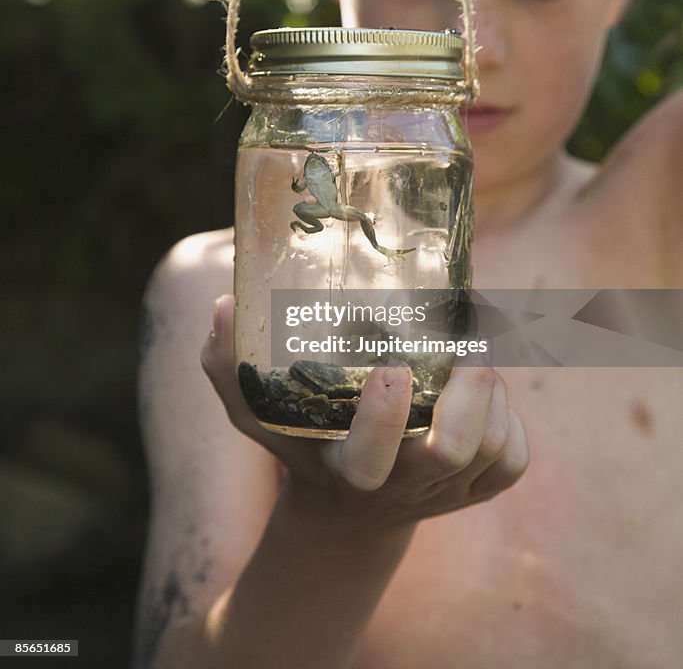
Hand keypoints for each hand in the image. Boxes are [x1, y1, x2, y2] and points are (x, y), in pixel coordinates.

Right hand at [202, 296, 528, 528]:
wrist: (348, 512)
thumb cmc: (300, 443)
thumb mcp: (255, 412)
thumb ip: (227, 365)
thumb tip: (225, 305)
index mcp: (344, 470)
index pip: (368, 461)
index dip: (385, 417)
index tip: (390, 365)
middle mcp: (400, 489)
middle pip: (454, 452)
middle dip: (469, 392)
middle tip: (464, 346)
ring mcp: (443, 497)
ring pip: (493, 448)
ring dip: (492, 394)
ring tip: (473, 356)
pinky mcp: (476, 496)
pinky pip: (514, 463)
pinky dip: (511, 424)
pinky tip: (487, 396)